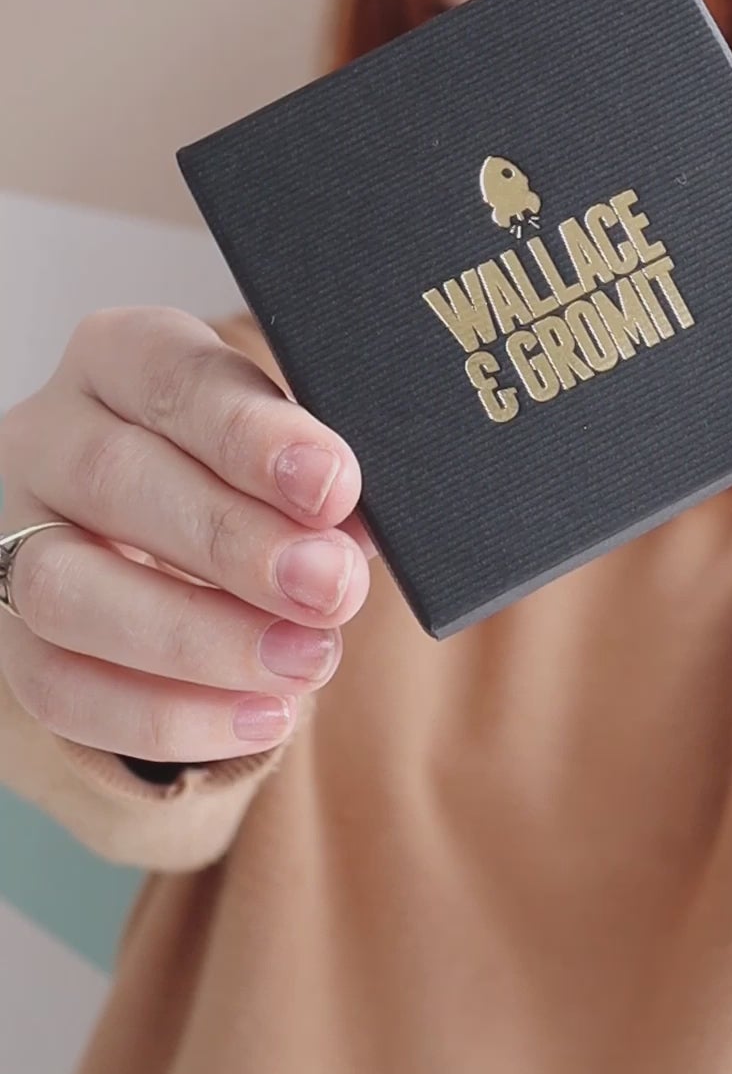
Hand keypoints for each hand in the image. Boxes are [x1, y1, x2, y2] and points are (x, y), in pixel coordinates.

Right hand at [0, 309, 368, 761]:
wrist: (184, 545)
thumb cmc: (248, 477)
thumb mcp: (284, 449)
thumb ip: (315, 480)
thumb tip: (354, 535)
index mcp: (116, 358)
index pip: (172, 377)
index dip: (251, 435)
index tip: (333, 483)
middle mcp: (46, 439)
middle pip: (113, 479)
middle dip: (233, 542)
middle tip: (332, 587)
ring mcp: (13, 541)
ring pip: (67, 591)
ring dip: (198, 639)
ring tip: (306, 661)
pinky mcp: (13, 641)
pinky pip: (61, 690)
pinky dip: (168, 716)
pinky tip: (263, 715)